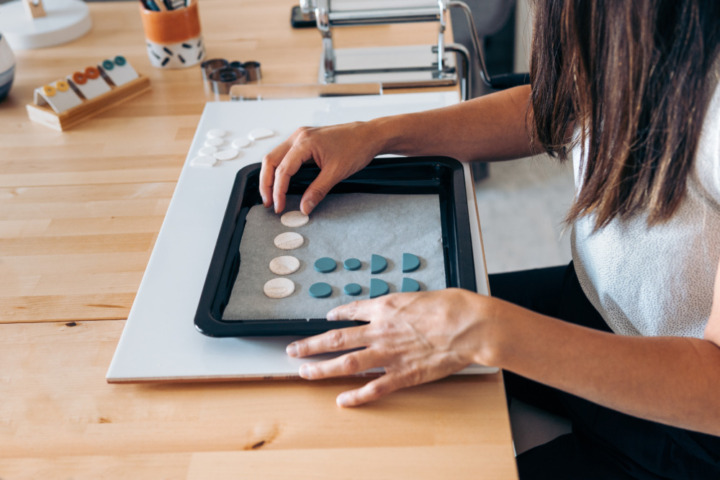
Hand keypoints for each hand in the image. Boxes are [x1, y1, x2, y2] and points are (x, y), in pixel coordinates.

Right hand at [260, 122, 379, 214]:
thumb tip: (304, 207)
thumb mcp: (336, 173)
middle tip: (268, 202)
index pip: (283, 170)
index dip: (278, 191)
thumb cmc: (356, 147)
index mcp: (305, 142)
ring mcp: (301, 136)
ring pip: (275, 156)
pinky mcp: (305, 140)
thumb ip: (317, 191)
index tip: (279, 206)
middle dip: (266, 183)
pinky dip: (280, 168)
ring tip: (272, 195)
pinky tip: (282, 181)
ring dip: (271, 176)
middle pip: (270, 160)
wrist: (370, 135)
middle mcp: (299, 136)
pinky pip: (285, 154)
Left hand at [286, 289, 491, 406]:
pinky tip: (342, 400)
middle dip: (311, 345)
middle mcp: (379, 330)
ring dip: (322, 369)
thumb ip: (405, 304)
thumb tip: (403, 307)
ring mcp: (388, 354)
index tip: (326, 318)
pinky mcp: (402, 375)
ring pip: (346, 363)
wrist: (468, 326)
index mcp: (385, 308)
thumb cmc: (452, 306)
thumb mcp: (421, 296)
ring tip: (305, 373)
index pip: (352, 312)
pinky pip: (373, 388)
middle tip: (293, 350)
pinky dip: (356, 396)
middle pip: (336, 339)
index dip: (336, 315)